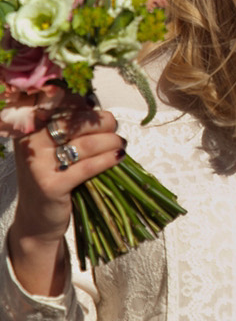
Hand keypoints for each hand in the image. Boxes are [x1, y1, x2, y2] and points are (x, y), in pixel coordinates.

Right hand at [9, 100, 123, 295]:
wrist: (38, 219)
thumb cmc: (53, 177)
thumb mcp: (52, 147)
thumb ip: (68, 125)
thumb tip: (93, 101)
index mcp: (29, 128)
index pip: (60, 103)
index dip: (83, 105)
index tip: (97, 110)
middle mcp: (30, 143)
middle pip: (76, 122)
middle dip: (102, 122)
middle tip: (114, 128)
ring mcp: (38, 164)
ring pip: (86, 144)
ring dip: (110, 141)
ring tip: (120, 144)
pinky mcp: (51, 185)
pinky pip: (87, 166)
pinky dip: (107, 160)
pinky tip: (118, 157)